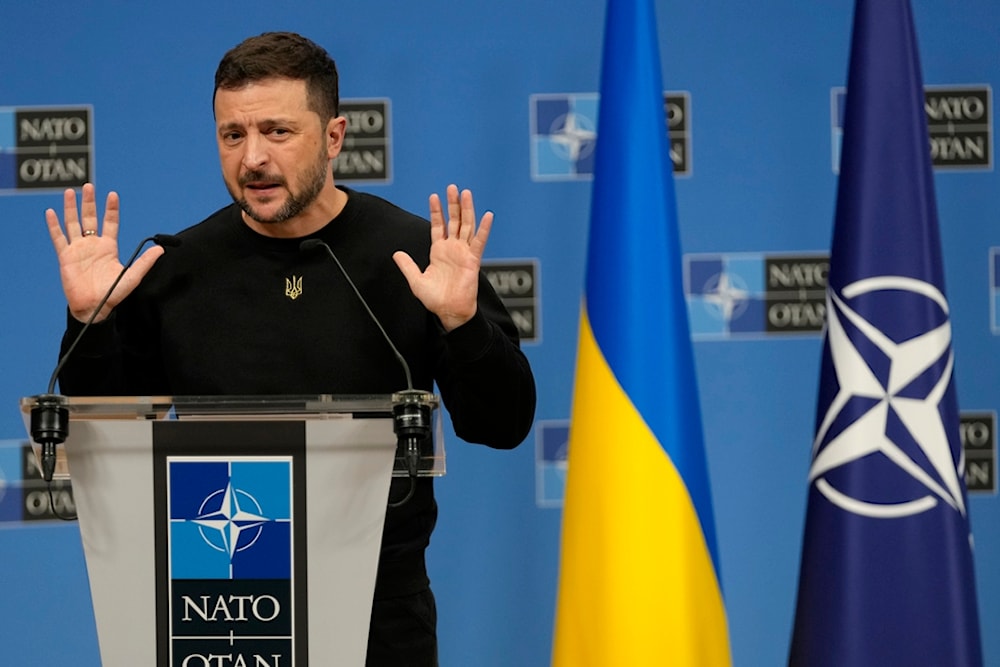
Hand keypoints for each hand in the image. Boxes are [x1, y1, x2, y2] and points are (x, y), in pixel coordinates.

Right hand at [45, 183, 163, 322]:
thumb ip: (145, 262)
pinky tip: (51, 212)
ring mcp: (78, 249)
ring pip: (73, 223)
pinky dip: (54, 225)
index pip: (110, 222)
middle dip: (89, 202)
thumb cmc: (113, 293)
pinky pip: (58, 237)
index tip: (112, 194)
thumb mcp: (132, 276)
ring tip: (70, 192)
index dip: (111, 209)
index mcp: (109, 247)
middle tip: (88, 186)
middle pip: (89, 218)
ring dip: (71, 208)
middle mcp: (92, 245)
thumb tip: (161, 249)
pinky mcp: (65, 256)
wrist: (94, 307)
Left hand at [393, 184, 492, 330]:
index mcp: (439, 251)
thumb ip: (408, 266)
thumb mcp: (416, 280)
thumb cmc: (435, 299)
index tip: (434, 196)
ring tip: (466, 193)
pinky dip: (484, 228)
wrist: (449, 311)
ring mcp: (464, 253)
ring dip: (467, 209)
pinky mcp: (473, 260)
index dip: (437, 211)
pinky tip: (487, 215)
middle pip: (454, 221)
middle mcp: (453, 249)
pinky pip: (479, 241)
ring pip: (467, 226)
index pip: (439, 226)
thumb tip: (396, 254)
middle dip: (453, 204)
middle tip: (452, 187)